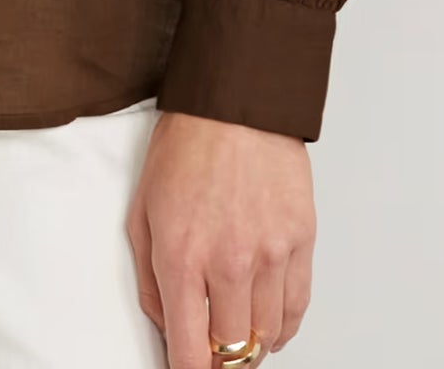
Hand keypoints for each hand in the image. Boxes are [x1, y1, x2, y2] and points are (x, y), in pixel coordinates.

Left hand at [127, 112, 315, 365]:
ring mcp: (271, 254)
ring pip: (267, 337)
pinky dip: (282, 327)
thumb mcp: (142, 212)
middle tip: (210, 352)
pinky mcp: (301, 241)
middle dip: (218, 363)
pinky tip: (267, 323)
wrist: (235, 101)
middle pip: (233, 354)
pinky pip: (296, 309)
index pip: (191, 353)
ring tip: (236, 333)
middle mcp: (230, 263)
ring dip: (250, 346)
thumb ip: (149, 280)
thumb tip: (166, 327)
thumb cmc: (185, 148)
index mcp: (183, 258)